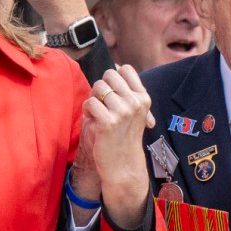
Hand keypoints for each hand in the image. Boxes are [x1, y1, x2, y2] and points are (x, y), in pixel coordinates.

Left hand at [76, 65, 155, 227]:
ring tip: (98, 114)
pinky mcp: (108, 122)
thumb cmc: (124, 136)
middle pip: (109, 75)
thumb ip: (126, 90)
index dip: (114, 77)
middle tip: (103, 105)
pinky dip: (87, 112)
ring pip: (98, 87)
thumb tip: (116, 65)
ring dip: (93, 99)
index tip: (113, 91)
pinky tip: (93, 122)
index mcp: (143, 98)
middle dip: (101, 87)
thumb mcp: (134, 111)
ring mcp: (123, 112)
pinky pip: (89, 103)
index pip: (125, 69)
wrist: (123, 165)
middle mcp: (135, 102)